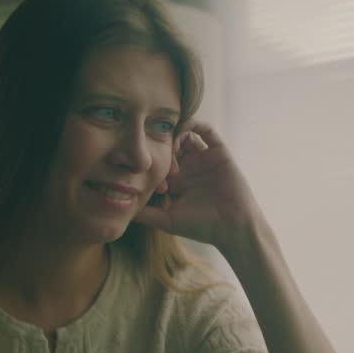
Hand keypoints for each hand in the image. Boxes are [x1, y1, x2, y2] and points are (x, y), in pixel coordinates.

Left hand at [133, 121, 262, 252]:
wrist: (232, 227)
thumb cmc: (202, 227)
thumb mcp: (168, 221)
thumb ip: (146, 214)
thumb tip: (121, 209)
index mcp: (178, 182)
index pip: (159, 162)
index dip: (152, 165)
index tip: (153, 179)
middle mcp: (190, 168)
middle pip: (170, 146)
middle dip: (163, 150)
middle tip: (163, 163)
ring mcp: (204, 159)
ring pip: (185, 135)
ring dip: (176, 137)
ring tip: (173, 149)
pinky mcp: (219, 152)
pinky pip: (206, 130)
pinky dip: (194, 125)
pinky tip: (184, 133)